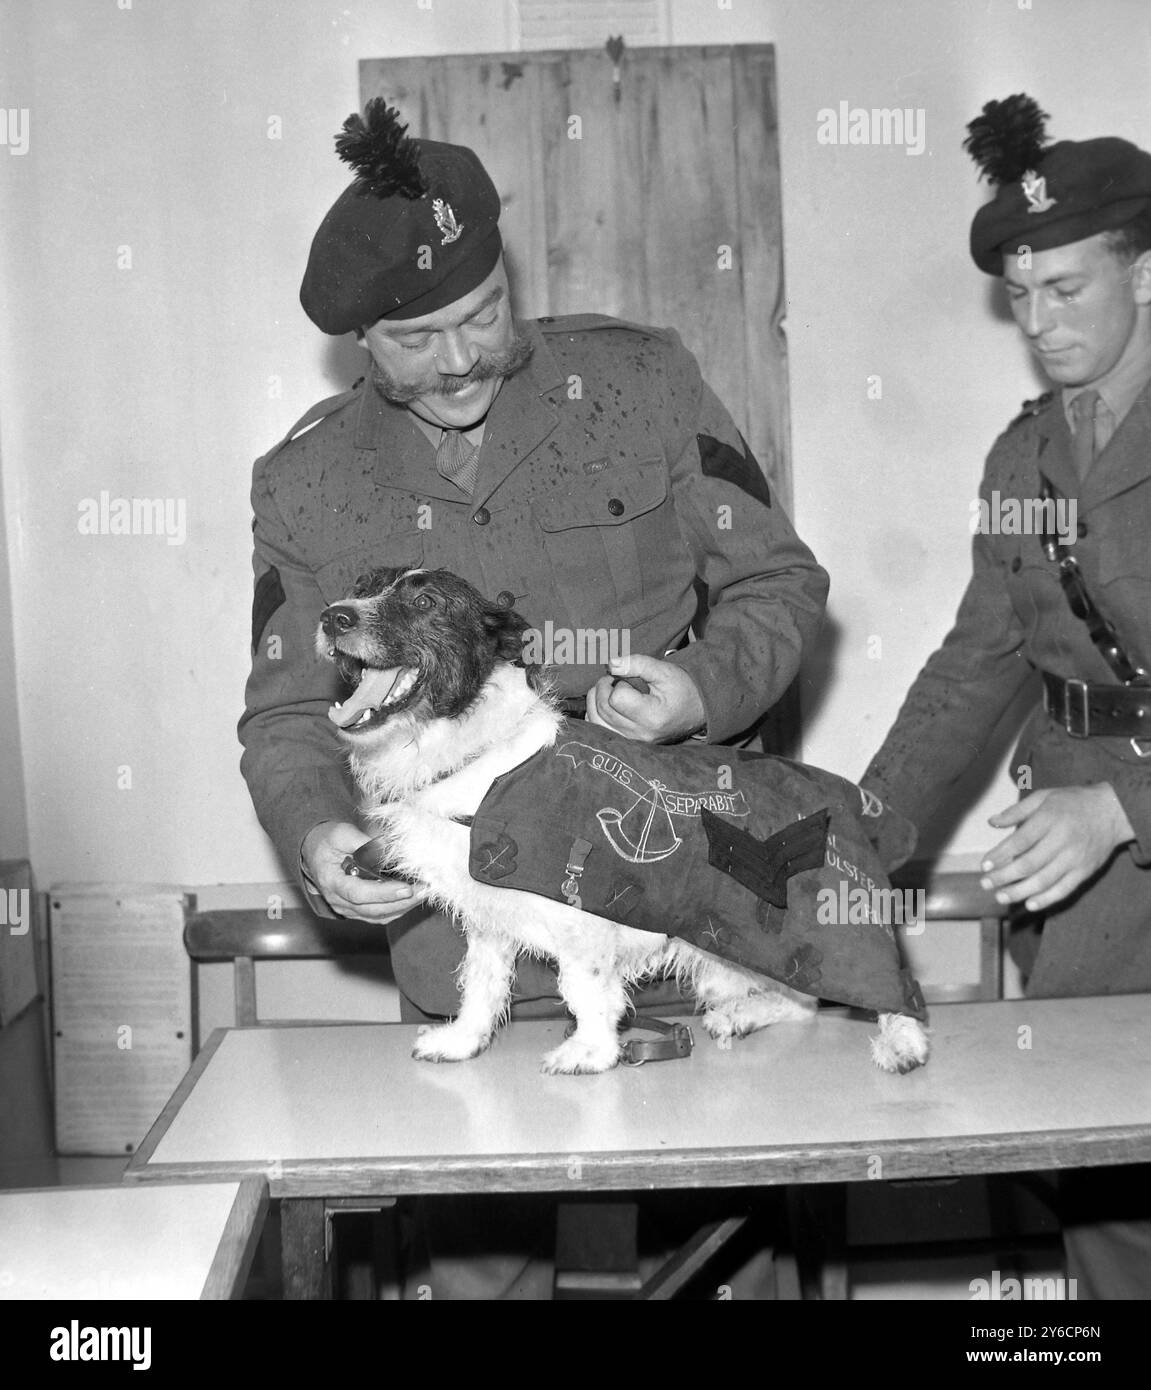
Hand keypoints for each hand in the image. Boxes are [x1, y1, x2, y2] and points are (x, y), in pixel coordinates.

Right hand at [301, 820, 428, 923]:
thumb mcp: (341, 833)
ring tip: (424, 893)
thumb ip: (363, 842)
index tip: (406, 888)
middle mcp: (337, 900)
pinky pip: (379, 916)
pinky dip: (398, 909)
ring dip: (403, 907)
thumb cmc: (328, 841)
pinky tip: (414, 898)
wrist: (315, 852)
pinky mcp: (356, 910)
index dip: (383, 893)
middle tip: (424, 890)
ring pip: (378, 916)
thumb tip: (389, 847)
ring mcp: (346, 909)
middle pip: (372, 909)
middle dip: (401, 902)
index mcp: (331, 881)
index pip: (358, 893)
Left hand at [585, 654, 706, 742]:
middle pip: (604, 708)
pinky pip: (599, 730)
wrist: (695, 710)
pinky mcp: (627, 743)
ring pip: (596, 720)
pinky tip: (605, 703)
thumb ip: (637, 663)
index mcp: (652, 716)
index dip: (619, 683)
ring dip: (596, 699)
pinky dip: (595, 713)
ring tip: (610, 689)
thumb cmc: (681, 689)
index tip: (629, 679)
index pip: (617, 698)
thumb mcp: (663, 671)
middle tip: (616, 678)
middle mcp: (640, 733)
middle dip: (604, 687)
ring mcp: (632, 741)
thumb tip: (610, 663)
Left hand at [980, 785, 1135, 912]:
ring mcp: (1075, 858)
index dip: (1000, 855)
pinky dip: (1046, 899)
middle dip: (1004, 877)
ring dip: (1020, 892)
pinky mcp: (1085, 871)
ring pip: (1044, 880)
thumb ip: (1017, 811)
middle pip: (1029, 864)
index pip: (1020, 841)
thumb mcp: (1044, 797)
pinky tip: (1029, 904)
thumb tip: (991, 823)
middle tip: (985, 884)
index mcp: (1050, 819)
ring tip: (1000, 897)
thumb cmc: (1072, 802)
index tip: (984, 865)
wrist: (1113, 812)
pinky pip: (1064, 889)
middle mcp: (1062, 840)